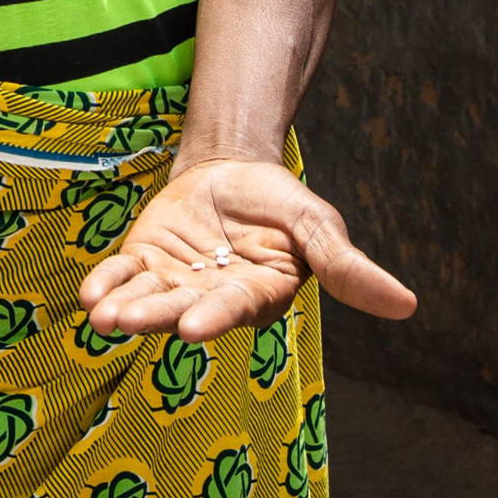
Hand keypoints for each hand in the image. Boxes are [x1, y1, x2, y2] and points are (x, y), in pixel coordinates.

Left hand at [77, 156, 415, 342]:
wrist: (235, 170)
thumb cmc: (282, 204)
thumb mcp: (316, 226)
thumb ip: (347, 267)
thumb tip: (409, 306)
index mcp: (259, 295)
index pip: (235, 306)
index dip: (214, 316)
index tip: (193, 328)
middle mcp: (213, 298)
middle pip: (182, 309)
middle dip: (155, 315)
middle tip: (126, 322)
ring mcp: (175, 282)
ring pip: (148, 298)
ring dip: (124, 307)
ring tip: (101, 317)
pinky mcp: (145, 260)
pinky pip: (122, 276)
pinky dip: (105, 283)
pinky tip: (89, 295)